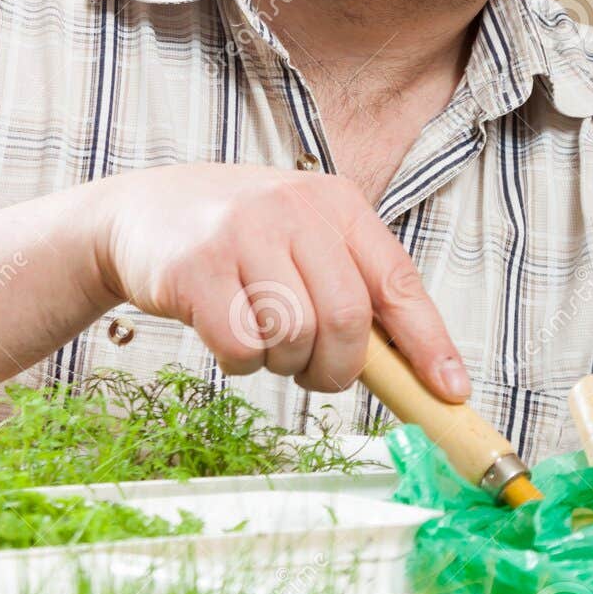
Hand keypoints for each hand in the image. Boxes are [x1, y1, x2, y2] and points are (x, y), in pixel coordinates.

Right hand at [88, 163, 470, 399]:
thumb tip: (418, 371)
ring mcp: (241, 232)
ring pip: (294, 336)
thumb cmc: (240, 239)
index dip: (428, 343)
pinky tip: (226, 334)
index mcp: (336, 202)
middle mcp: (293, 208)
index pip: (397, 281)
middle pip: (346, 319)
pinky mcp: (195, 266)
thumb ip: (354, 289)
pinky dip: (241, 363)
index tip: (449, 391)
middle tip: (317, 375)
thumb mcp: (305, 240)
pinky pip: (241, 347)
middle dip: (338, 368)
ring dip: (284, 363)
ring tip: (264, 341)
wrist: (143, 213)